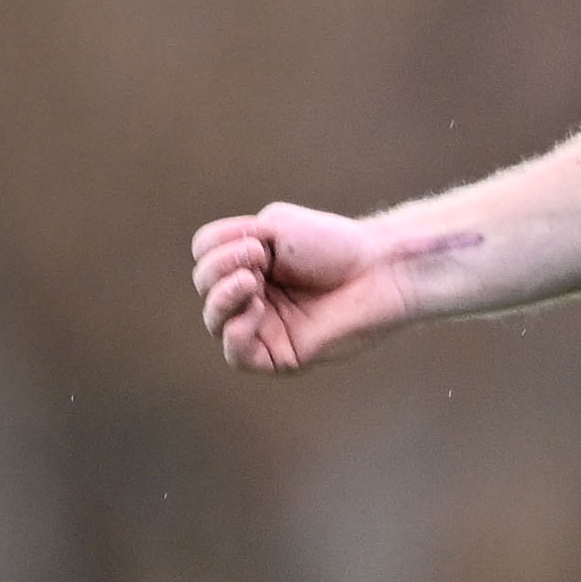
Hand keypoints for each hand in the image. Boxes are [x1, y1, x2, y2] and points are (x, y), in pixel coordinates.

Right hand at [190, 200, 405, 371]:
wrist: (376, 269)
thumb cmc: (332, 244)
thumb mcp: (273, 226)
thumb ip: (231, 240)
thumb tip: (213, 273)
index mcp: (250, 262)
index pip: (204, 257)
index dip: (219, 247)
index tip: (257, 240)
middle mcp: (253, 294)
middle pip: (205, 285)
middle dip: (221, 268)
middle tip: (258, 258)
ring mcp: (266, 326)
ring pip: (215, 322)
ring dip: (223, 298)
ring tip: (252, 282)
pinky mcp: (281, 355)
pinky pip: (238, 355)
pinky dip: (235, 331)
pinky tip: (254, 309)